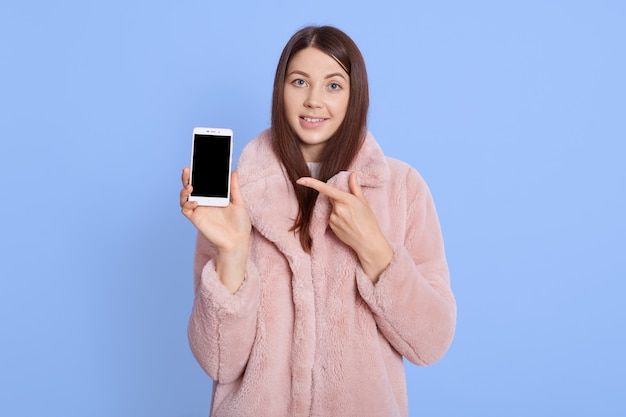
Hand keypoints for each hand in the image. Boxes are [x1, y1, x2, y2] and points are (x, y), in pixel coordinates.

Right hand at [180, 167, 250, 292]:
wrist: (237, 241)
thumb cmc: (240, 224)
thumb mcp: (239, 203)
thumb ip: (234, 188)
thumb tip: (233, 172)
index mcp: (214, 196)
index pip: (204, 181)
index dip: (199, 172)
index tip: (198, 162)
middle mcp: (204, 201)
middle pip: (191, 186)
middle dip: (187, 177)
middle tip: (187, 169)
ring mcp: (199, 209)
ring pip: (185, 196)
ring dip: (184, 189)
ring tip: (190, 186)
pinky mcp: (196, 218)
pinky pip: (186, 209)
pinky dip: (187, 203)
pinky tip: (194, 201)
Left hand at [296, 172, 392, 282]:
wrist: (367, 242)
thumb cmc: (369, 221)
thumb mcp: (364, 202)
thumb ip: (355, 187)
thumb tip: (352, 174)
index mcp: (346, 200)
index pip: (326, 189)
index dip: (311, 183)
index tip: (300, 180)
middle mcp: (337, 209)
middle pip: (331, 198)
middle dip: (338, 199)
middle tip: (352, 208)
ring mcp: (332, 218)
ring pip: (332, 208)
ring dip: (339, 210)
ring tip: (352, 219)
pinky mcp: (330, 226)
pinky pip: (331, 218)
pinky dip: (338, 218)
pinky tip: (347, 224)